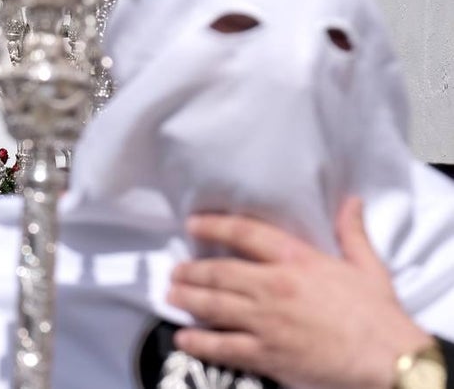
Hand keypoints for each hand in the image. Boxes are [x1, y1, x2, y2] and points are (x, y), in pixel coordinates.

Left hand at [168, 197, 433, 388]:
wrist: (389, 359)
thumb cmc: (380, 315)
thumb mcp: (368, 267)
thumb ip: (352, 232)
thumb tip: (351, 201)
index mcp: (297, 261)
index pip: (245, 233)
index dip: (215, 225)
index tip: (193, 224)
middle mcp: (274, 286)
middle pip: (220, 272)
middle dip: (192, 271)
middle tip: (175, 271)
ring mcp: (266, 321)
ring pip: (214, 306)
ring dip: (187, 300)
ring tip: (171, 296)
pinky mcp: (267, 353)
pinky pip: (224, 346)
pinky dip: (199, 342)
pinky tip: (183, 338)